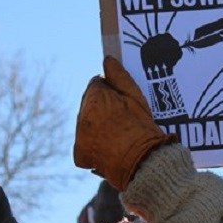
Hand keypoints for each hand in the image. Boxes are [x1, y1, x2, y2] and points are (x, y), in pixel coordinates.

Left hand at [73, 56, 175, 190]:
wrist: (143, 162)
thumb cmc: (142, 128)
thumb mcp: (136, 98)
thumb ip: (119, 76)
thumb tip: (108, 60)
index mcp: (96, 98)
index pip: (96, 84)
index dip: (110, 91)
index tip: (122, 101)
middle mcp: (83, 115)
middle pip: (89, 103)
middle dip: (101, 106)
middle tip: (121, 118)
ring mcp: (80, 135)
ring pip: (85, 121)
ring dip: (96, 123)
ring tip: (117, 133)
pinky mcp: (79, 153)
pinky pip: (83, 142)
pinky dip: (93, 143)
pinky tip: (110, 146)